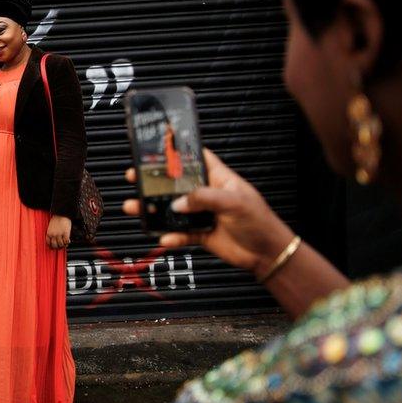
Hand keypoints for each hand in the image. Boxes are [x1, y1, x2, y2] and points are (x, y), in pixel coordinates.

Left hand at [46, 215, 71, 249]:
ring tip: (64, 244)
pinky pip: (66, 241)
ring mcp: (59, 234)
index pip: (48, 243)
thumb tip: (54, 239)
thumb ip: (52, 233)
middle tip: (60, 247)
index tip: (53, 247)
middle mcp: (53, 234)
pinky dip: (67, 243)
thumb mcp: (51, 227)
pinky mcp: (65, 233)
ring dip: (63, 245)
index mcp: (49, 233)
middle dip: (57, 247)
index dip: (51, 246)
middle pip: (54, 245)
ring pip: (61, 244)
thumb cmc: (56, 219)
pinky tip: (68, 241)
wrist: (62, 214)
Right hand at [122, 148, 295, 277]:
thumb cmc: (259, 222)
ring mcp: (201, 214)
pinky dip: (170, 236)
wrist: (267, 254)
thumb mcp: (233, 202)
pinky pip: (179, 233)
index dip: (178, 152)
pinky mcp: (200, 234)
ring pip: (171, 209)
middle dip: (154, 181)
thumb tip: (178, 203)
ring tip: (134, 207)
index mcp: (218, 178)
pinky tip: (165, 237)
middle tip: (135, 177)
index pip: (196, 158)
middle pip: (175, 183)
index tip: (157, 147)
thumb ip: (203, 198)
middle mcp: (206, 194)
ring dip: (153, 210)